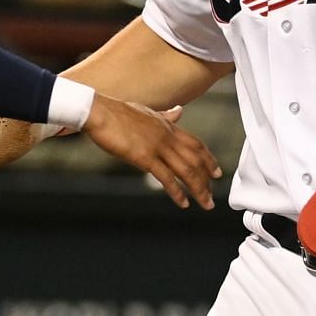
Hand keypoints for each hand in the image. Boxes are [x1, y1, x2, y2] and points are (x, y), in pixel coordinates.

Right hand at [79, 97, 220, 209]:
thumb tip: (180, 111)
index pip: (196, 144)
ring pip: (187, 170)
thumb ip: (165, 116)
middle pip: (196, 160)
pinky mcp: (145, 157)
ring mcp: (158, 146)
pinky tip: (183, 202)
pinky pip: (167, 177)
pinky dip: (178, 192)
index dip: (209, 159)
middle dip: (207, 179)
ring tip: (205, 203)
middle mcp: (167, 136)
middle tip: (212, 195)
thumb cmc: (117, 112)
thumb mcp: (147, 112)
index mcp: (168, 126)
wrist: (98, 111)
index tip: (217, 171)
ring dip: (198, 189)